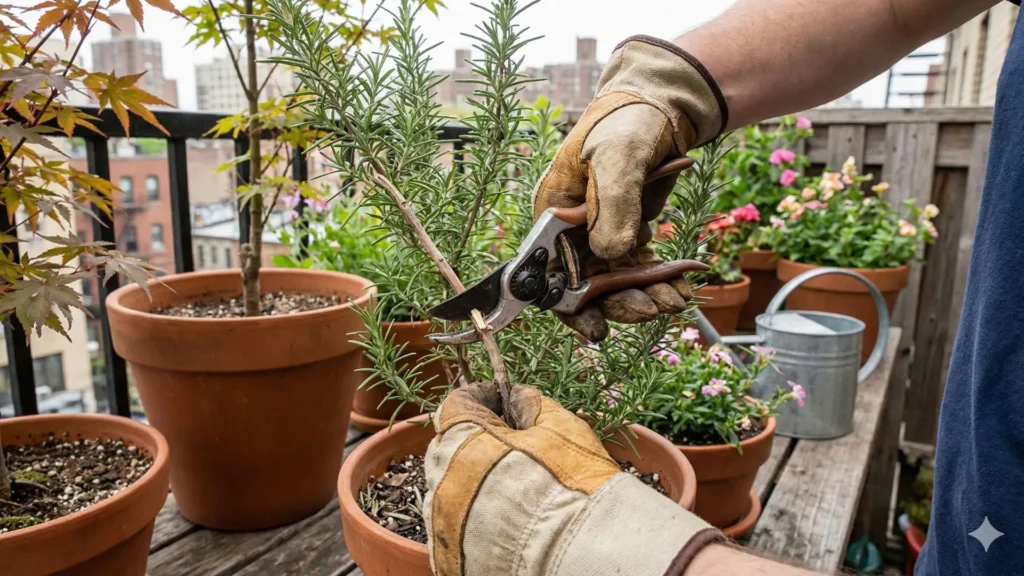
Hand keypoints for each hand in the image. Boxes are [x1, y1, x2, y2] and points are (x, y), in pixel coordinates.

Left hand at [423, 382, 721, 575]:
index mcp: (459, 446)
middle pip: (451, 449)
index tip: (507, 405)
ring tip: (520, 488)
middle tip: (520, 448)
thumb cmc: (573, 485)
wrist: (588, 555)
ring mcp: (442, 530)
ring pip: (453, 491)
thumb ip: (529, 403)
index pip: (456, 405)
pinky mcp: (452, 562)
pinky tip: (513, 519)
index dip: (485, 398)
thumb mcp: (560, 427)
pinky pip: (458, 529)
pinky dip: (479, 519)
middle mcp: (439, 488)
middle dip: (481, 441)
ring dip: (478, 482)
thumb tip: (517, 397)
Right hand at [532, 35, 725, 341]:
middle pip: (587, 286)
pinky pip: (640, 269)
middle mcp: (572, 231)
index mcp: (554, 213)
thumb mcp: (617, 157)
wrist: (663, 106)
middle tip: (654, 308)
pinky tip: (683, 284)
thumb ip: (612, 205)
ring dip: (646, 296)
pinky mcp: (628, 233)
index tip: (596, 329)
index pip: (550, 273)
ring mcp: (601, 235)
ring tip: (677, 298)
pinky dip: (661, 280)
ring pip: (617, 283)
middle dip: (621, 303)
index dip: (570, 307)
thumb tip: (612, 255)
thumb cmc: (627, 121)